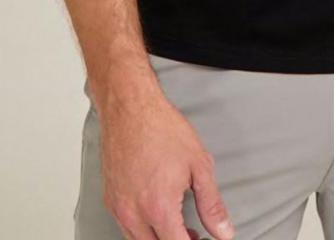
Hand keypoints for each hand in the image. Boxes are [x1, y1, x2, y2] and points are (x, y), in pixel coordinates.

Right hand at [95, 77, 234, 239]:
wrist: (130, 107)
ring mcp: (119, 208)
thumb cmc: (162, 129)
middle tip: (193, 234)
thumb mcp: (199, 165)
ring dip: (159, 238)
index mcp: (159, 208)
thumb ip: (211, 204)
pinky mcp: (110, 200)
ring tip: (177, 224)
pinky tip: (156, 212)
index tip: (202, 239)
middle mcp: (134, 214)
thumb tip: (223, 232)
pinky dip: (143, 229)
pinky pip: (126, 227)